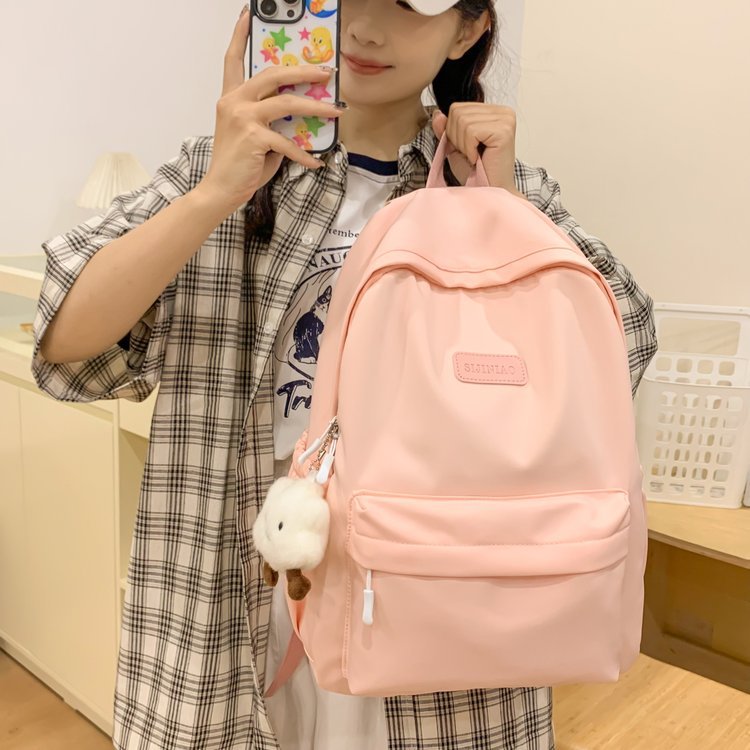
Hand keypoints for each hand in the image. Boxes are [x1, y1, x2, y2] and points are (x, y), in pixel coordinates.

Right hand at [198, 7, 344, 213]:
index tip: (247, 13)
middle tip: (326, 72)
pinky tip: (315, 162)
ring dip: (316, 106)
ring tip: (336, 110)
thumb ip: (271, 121)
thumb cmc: (239, 166)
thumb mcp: (255, 136)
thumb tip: (300, 118)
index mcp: (231, 98)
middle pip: (272, 74)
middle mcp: (234, 102)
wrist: (220, 190)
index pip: (232, 59)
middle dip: (303, 71)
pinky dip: (304, 154)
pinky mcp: (254, 137)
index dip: (239, 34)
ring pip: (286, 102)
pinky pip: (288, 142)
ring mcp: (242, 117)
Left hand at [432, 104, 524, 198]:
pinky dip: (469, 149)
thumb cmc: (476, 174)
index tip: (466, 150)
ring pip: (463, 121)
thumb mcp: (455, 148)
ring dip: (463, 145)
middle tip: (470, 155)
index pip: (457, 108)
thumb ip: (446, 129)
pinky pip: (471, 131)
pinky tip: (478, 158)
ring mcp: (506, 119)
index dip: (453, 132)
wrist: (489, 193)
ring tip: (474, 158)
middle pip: (458, 112)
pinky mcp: (504, 130)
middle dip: (456, 138)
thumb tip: (437, 113)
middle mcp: (503, 111)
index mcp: (493, 112)